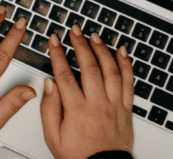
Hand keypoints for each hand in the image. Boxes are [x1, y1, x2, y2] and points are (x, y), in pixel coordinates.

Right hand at [40, 26, 133, 158]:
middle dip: (80, 45)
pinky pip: (129, 84)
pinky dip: (126, 66)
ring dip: (102, 50)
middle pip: (90, 68)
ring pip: (111, 72)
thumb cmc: (78, 155)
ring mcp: (114, 106)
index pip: (65, 75)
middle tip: (74, 30)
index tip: (54, 40)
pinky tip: (121, 52)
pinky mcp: (126, 110)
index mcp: (77, 110)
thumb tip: (48, 84)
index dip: (58, 54)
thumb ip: (48, 108)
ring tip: (94, 36)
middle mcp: (97, 105)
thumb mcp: (53, 136)